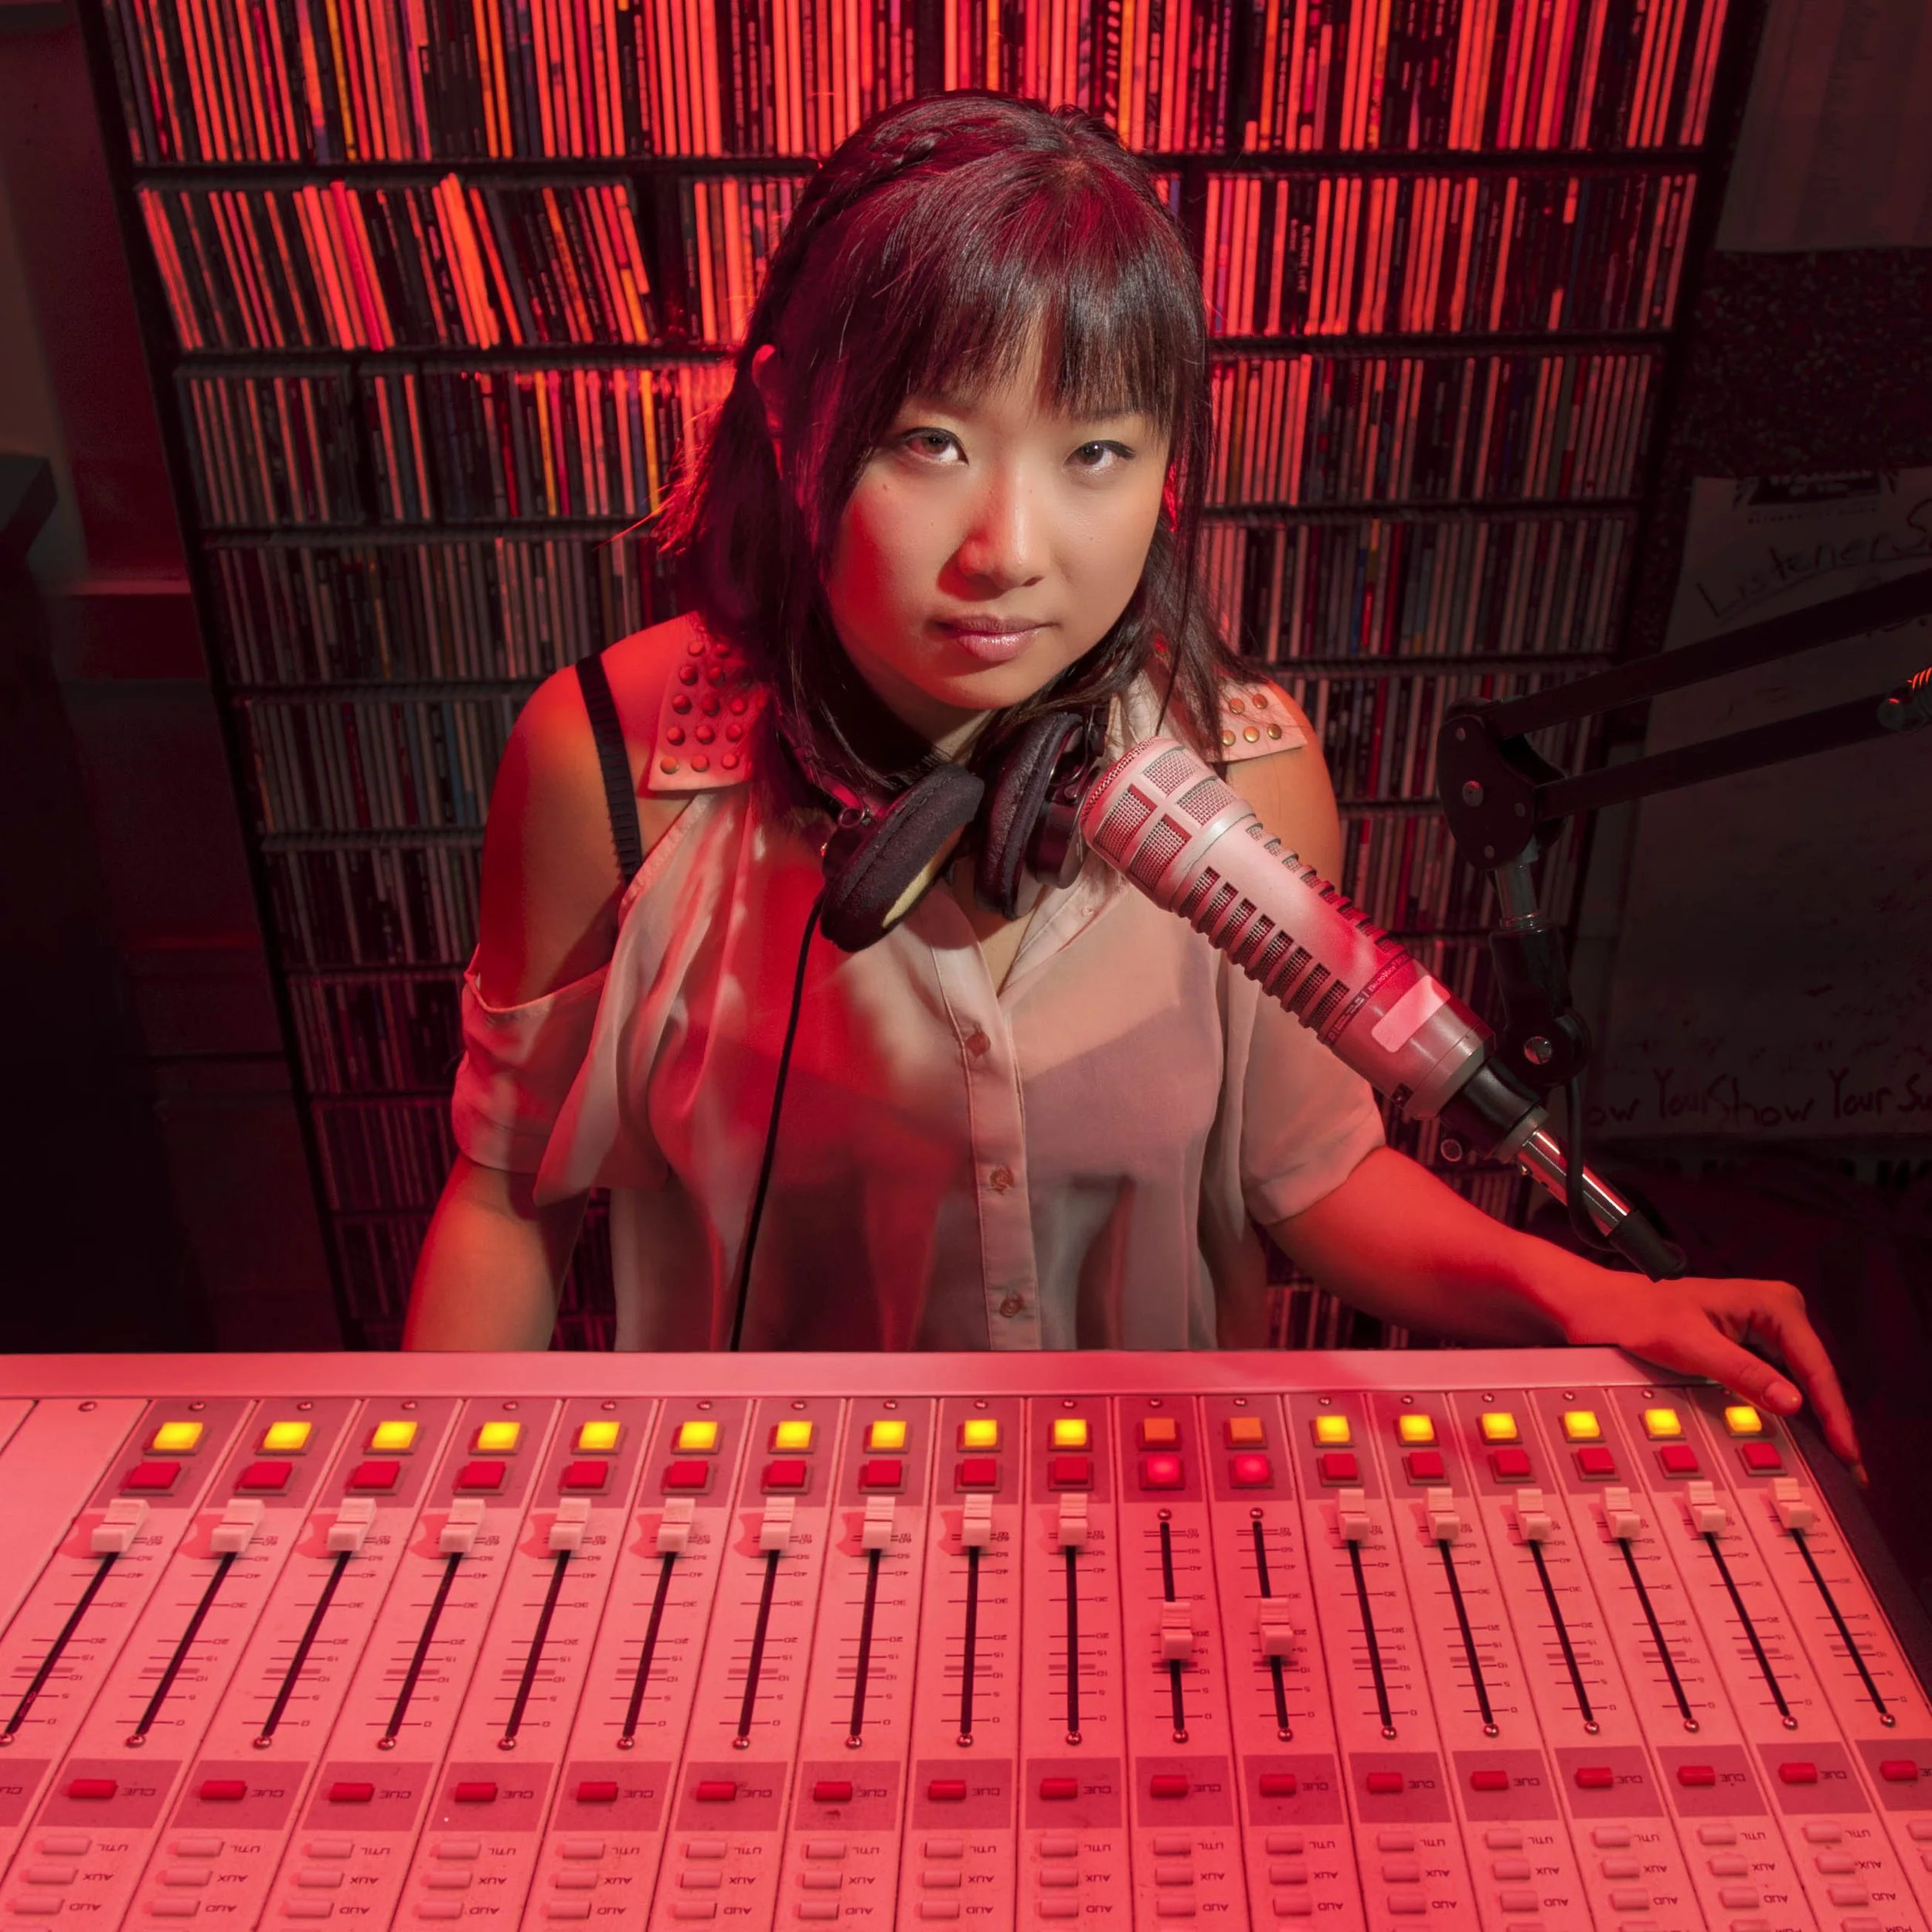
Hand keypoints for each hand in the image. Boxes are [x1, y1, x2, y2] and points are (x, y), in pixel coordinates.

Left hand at [1556, 1265, 1862, 1479]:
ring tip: (1837, 1460)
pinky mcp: (1753, 1347)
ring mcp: (1767, 1330)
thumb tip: (1791, 1402)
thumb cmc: (1640, 1317)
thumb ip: (1743, 1374)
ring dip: (1816, 1421)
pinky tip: (1804, 1438)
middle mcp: (1777, 1311)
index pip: (1815, 1366)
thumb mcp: (1692, 1348)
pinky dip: (1791, 1412)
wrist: (1606, 1310)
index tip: (1845, 1449)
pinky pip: (1781, 1384)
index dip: (1833, 1413)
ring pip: (1803, 1384)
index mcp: (1772, 1302)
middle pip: (1816, 1377)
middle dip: (1832, 1422)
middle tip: (1851, 1468)